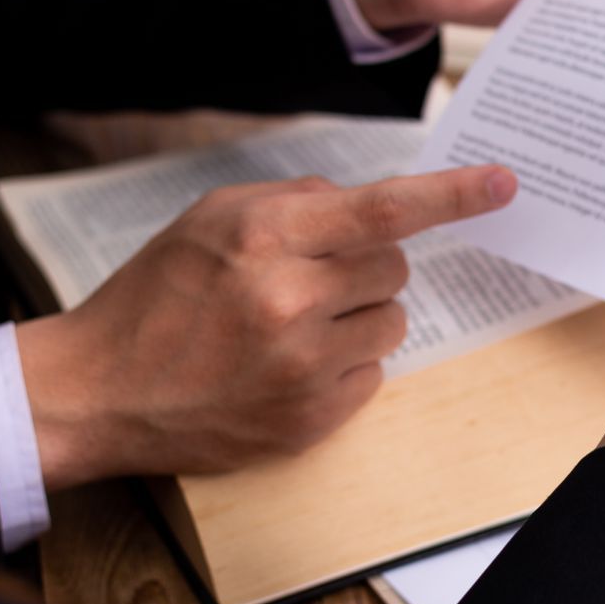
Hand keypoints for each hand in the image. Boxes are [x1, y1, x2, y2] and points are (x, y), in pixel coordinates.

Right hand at [16, 164, 515, 486]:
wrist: (102, 390)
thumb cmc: (155, 296)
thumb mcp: (209, 219)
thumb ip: (292, 201)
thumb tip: (361, 202)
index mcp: (265, 238)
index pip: (384, 209)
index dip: (452, 195)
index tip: (502, 184)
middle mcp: (290, 299)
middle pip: (395, 266)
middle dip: (368, 264)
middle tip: (314, 277)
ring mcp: (302, 366)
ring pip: (390, 322)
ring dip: (359, 317)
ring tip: (294, 325)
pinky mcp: (308, 419)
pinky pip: (373, 375)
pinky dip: (344, 365)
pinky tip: (289, 366)